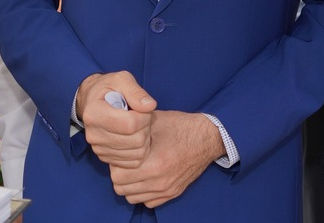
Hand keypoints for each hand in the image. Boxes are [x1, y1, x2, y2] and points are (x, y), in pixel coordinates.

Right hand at [78, 71, 156, 167]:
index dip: (145, 116)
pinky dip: (141, 150)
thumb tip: (150, 106)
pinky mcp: (106, 158)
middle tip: (142, 116)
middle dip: (146, 127)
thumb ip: (136, 91)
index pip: (130, 124)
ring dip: (145, 139)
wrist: (93, 101)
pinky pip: (134, 162)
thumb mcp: (121, 80)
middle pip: (135, 140)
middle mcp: (93, 134)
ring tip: (138, 126)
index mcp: (94, 113)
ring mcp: (99, 148)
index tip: (144, 108)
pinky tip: (135, 137)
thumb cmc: (109, 89)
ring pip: (137, 153)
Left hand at [109, 111, 224, 207]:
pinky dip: (143, 193)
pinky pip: (148, 202)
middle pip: (121, 188)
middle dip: (120, 174)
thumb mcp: (154, 121)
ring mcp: (166, 189)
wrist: (207, 138)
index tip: (120, 153)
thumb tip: (115, 127)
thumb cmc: (181, 127)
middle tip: (126, 161)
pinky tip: (146, 177)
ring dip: (130, 185)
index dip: (115, 162)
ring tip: (135, 169)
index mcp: (154, 164)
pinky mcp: (173, 193)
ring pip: (132, 197)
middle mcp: (159, 181)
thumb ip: (133, 127)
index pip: (117, 175)